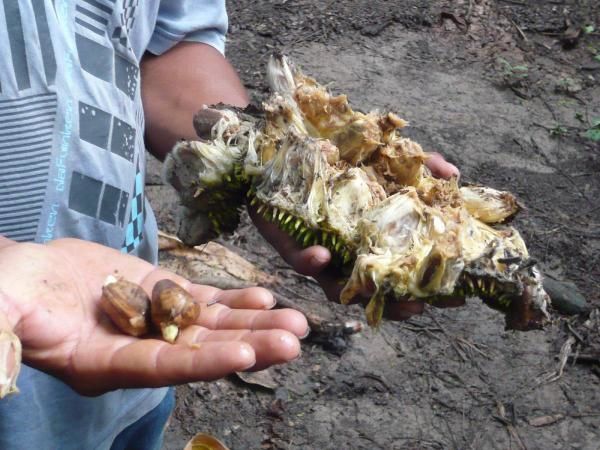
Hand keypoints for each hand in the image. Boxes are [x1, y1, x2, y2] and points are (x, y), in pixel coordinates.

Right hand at [0, 237, 306, 395]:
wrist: (29, 272)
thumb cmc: (11, 290)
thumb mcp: (4, 309)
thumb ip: (7, 333)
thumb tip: (2, 364)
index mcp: (103, 363)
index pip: (160, 368)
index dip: (202, 363)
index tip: (245, 356)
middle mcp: (138, 349)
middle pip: (200, 350)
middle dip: (247, 346)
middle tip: (293, 341)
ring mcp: (154, 321)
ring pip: (211, 326)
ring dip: (253, 324)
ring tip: (296, 322)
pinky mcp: (161, 293)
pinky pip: (203, 300)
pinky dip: (234, 300)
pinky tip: (266, 298)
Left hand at [249, 152, 460, 320]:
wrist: (284, 153)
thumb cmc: (340, 162)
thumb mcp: (385, 160)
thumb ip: (419, 166)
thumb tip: (454, 175)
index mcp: (377, 241)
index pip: (408, 271)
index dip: (431, 286)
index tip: (457, 296)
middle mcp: (352, 254)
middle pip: (378, 292)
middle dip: (398, 304)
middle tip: (418, 305)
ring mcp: (323, 255)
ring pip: (341, 288)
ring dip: (358, 293)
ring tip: (376, 290)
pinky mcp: (292, 246)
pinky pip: (301, 261)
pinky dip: (312, 261)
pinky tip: (323, 255)